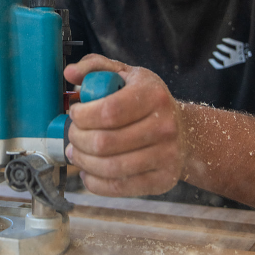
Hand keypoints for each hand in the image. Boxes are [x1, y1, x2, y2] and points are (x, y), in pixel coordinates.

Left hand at [65, 54, 184, 196]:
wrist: (184, 131)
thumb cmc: (147, 100)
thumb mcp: (125, 75)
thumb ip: (95, 67)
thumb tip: (70, 73)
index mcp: (153, 95)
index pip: (109, 111)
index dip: (83, 115)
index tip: (74, 113)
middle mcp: (164, 126)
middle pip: (104, 142)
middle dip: (77, 139)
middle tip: (72, 134)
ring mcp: (166, 156)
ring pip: (109, 167)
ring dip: (82, 161)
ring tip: (75, 152)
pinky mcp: (162, 180)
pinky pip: (119, 187)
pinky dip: (95, 182)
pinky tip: (88, 171)